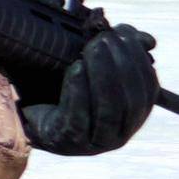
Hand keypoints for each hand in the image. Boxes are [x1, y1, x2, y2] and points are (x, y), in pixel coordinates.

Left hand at [25, 23, 156, 157]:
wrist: (32, 120)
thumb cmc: (68, 94)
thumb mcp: (93, 76)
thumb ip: (116, 57)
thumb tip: (139, 35)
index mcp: (132, 118)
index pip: (147, 91)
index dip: (139, 62)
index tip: (126, 36)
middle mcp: (120, 134)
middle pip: (129, 101)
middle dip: (120, 66)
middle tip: (105, 40)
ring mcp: (95, 142)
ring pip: (107, 110)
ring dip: (101, 76)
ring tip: (92, 49)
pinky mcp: (69, 142)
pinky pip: (77, 117)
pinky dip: (78, 90)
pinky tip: (76, 69)